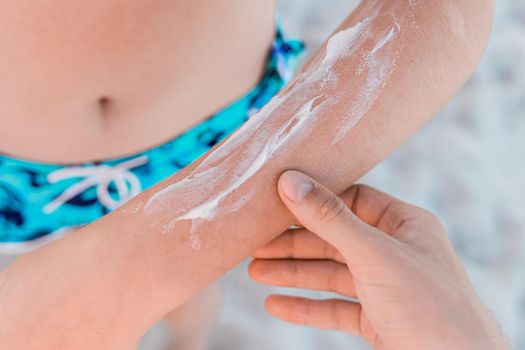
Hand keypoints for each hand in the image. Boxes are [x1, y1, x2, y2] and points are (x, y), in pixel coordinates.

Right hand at [249, 171, 508, 349]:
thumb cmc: (429, 306)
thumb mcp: (374, 254)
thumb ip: (330, 219)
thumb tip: (291, 181)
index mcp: (404, 225)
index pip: (353, 200)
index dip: (316, 200)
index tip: (279, 200)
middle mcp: (394, 252)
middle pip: (334, 239)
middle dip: (294, 243)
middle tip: (256, 244)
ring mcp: (386, 287)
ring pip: (331, 273)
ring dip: (293, 274)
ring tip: (255, 272)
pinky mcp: (378, 319)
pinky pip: (335, 307)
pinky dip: (306, 306)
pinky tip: (277, 304)